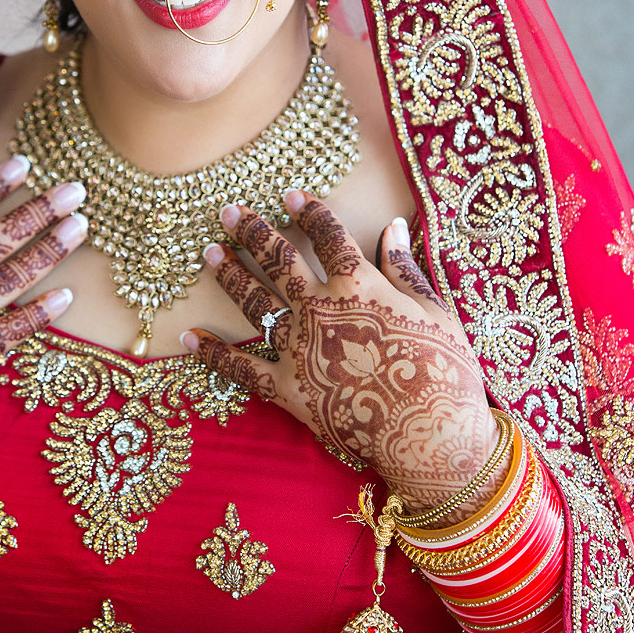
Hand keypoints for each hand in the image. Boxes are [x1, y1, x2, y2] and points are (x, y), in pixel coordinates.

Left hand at [181, 190, 496, 513]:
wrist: (430, 438)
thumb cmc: (445, 372)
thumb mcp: (435, 311)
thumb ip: (405, 268)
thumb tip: (393, 227)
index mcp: (358, 286)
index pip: (328, 236)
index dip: (309, 210)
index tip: (290, 194)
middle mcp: (319, 310)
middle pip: (279, 261)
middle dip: (252, 232)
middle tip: (229, 212)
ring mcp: (298, 349)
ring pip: (255, 302)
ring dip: (231, 275)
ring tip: (210, 253)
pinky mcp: (287, 389)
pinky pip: (242, 368)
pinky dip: (213, 353)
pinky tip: (188, 337)